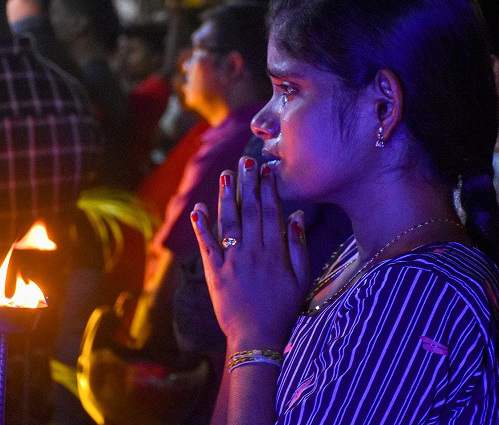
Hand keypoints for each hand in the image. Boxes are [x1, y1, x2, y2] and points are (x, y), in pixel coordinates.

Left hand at [190, 157, 309, 349]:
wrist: (257, 338)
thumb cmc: (283, 310)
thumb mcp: (301, 279)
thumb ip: (299, 246)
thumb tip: (297, 216)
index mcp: (275, 252)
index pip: (272, 212)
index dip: (268, 189)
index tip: (266, 169)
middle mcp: (253, 252)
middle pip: (250, 211)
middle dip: (247, 184)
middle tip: (245, 161)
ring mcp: (232, 262)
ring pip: (229, 222)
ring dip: (226, 197)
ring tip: (225, 175)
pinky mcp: (215, 273)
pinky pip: (207, 246)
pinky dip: (201, 227)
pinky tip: (198, 208)